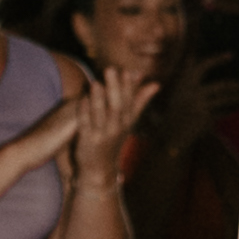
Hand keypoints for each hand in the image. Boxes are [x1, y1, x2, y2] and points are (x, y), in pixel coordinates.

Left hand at [64, 59, 147, 189]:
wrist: (99, 168)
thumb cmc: (113, 139)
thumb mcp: (129, 121)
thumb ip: (140, 100)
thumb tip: (156, 84)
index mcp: (127, 120)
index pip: (130, 101)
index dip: (128, 86)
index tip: (127, 71)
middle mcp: (116, 127)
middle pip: (117, 106)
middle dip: (114, 88)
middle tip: (110, 69)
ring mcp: (102, 135)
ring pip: (101, 114)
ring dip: (98, 98)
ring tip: (95, 82)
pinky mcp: (87, 141)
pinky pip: (86, 125)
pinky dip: (84, 112)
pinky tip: (82, 99)